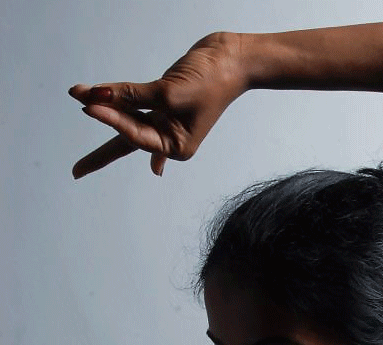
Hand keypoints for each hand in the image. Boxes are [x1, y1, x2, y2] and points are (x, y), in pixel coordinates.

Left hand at [68, 32, 246, 178]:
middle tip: (76, 172)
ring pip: (128, 118)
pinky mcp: (164, 101)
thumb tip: (99, 95)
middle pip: (127, 142)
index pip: (134, 134)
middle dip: (101, 155)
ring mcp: (166, 120)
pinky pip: (139, 107)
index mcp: (177, 146)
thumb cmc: (210, 81)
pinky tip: (132, 153)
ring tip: (78, 95)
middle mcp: (170, 138)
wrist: (233, 60)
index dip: (111, 118)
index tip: (88, 104)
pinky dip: (128, 113)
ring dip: (105, 107)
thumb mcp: (168, 92)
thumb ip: (133, 95)